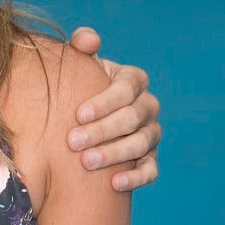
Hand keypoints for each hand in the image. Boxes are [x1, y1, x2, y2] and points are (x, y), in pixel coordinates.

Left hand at [67, 27, 160, 190]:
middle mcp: (147, 105)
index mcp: (134, 79)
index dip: (104, 102)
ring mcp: (151, 133)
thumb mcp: (79, 63)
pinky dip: (135, 177)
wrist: (80, 115)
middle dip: (102, 131)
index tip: (77, 114)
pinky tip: (114, 184)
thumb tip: (88, 39)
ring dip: (114, 154)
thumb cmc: (78, 83)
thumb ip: (81, 46)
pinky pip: (151, 170)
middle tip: (72, 142)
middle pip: (131, 119)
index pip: (126, 89)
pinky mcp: (150, 158)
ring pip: (141, 144)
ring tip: (86, 162)